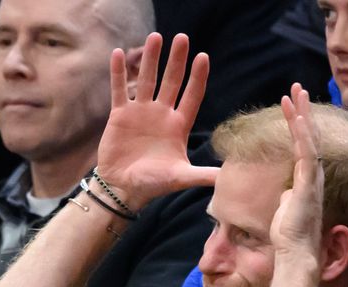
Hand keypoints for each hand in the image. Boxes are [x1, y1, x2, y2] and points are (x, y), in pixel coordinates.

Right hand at [96, 33, 218, 208]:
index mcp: (178, 126)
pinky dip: (118, 73)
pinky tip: (117, 54)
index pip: (192, 96)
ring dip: (151, 59)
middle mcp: (161, 115)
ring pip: (147, 80)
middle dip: (177, 60)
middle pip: (171, 81)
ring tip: (156, 37)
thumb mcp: (181, 177)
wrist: (123, 188)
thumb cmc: (153, 184)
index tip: (203, 58)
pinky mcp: (120, 115)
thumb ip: (203, 174)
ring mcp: (141, 112)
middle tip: (182, 38)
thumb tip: (229, 178)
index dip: (197, 78)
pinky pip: (119, 90)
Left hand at [269, 84, 324, 267]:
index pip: (306, 145)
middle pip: (311, 135)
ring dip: (301, 114)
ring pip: (309, 138)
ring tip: (294, 92)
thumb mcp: (288, 208)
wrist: (296, 252)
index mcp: (308, 179)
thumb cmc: (290, 236)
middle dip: (303, 110)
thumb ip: (289, 196)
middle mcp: (314, 175)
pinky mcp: (308, 183)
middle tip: (297, 88)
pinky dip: (302, 133)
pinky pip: (307, 152)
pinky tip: (298, 116)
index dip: (300, 124)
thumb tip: (286, 192)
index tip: (293, 106)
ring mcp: (313, 178)